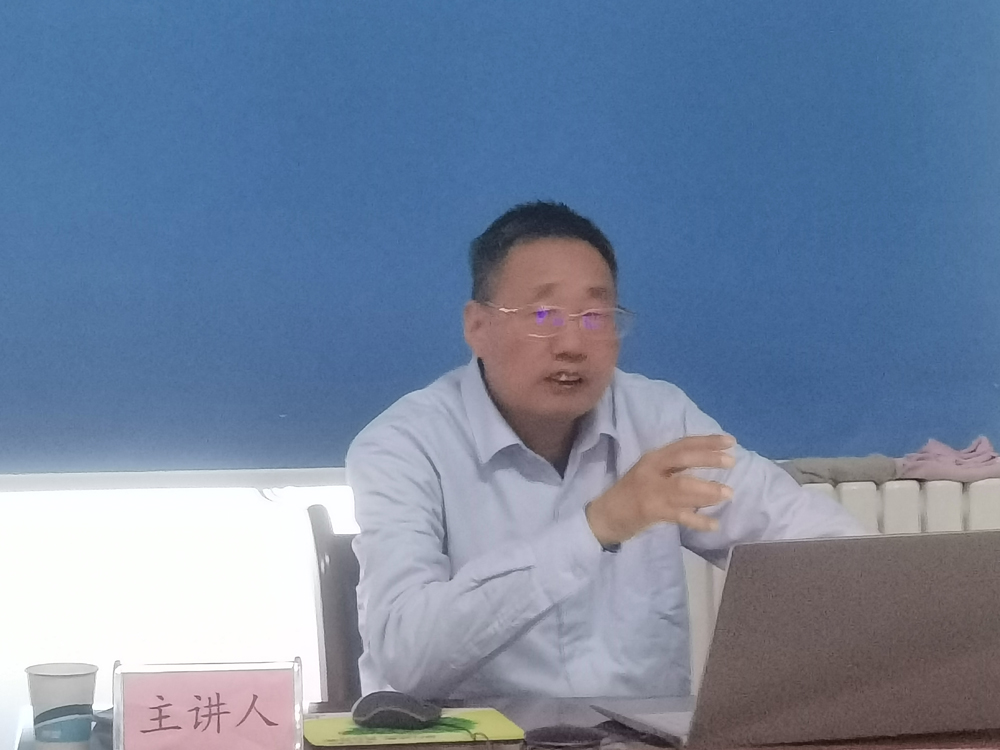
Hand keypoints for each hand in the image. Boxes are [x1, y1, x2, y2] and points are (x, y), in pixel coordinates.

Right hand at [585, 434, 735, 545]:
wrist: (605, 516)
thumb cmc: (632, 493)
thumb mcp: (650, 473)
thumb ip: (673, 468)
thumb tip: (709, 463)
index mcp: (653, 458)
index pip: (682, 444)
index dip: (706, 441)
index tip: (730, 441)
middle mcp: (651, 470)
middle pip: (682, 459)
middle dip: (708, 459)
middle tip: (731, 462)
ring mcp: (650, 491)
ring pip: (683, 487)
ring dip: (707, 490)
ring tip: (728, 493)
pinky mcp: (650, 511)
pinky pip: (680, 515)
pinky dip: (698, 520)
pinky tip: (714, 524)